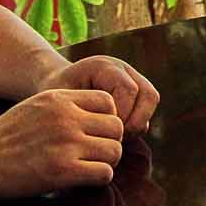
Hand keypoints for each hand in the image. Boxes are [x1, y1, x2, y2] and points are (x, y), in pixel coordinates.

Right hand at [0, 88, 123, 195]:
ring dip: (106, 162)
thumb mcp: (36, 106)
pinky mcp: (63, 171)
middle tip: (95, 154)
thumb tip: (97, 116)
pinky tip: (82, 180)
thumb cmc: (5, 137)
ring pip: (114, 151)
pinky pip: (104, 173)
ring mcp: (66, 143)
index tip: (95, 134)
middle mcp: (67, 117)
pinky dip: (98, 179)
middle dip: (110, 142)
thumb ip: (66, 106)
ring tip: (89, 168)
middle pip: (116, 127)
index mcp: (61, 98)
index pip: (109, 101)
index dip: (106, 119)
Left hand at [40, 55, 159, 133]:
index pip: (128, 90)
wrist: (55, 86)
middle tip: (115, 138)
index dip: (121, 115)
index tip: (102, 132)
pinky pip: (147, 107)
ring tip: (118, 138)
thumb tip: (96, 133)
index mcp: (103, 66)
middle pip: (147, 94)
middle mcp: (122, 68)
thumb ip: (77, 112)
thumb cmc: (53, 98)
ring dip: (139, 123)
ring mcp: (131, 77)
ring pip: (151, 99)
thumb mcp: (59, 103)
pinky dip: (137, 123)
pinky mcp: (135, 89)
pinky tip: (117, 135)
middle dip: (134, 121)